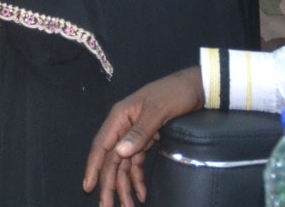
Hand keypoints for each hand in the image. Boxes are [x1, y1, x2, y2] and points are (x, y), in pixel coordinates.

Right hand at [83, 66, 203, 206]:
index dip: (94, 167)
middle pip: (111, 159)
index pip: (102, 146)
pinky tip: (142, 194)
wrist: (196, 88)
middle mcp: (123, 127)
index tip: (88, 187)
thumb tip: (119, 153)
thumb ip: (140, 132)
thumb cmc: (174, 94)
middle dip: (108, 184)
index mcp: (120, 117)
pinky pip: (136, 164)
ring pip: (123, 165)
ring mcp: (134, 135)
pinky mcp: (146, 140)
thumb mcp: (158, 111)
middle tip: (107, 206)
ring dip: (123, 186)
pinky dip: (137, 179)